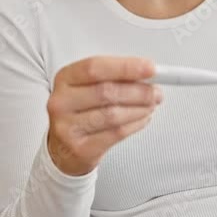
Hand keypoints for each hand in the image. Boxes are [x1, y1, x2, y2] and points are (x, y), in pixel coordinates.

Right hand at [46, 56, 163, 176]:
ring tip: (150, 105)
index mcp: (65, 79)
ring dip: (140, 109)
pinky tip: (142, 118)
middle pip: (106, 92)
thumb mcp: (87, 87)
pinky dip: (135, 124)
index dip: (125, 67)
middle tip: (155, 91)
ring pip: (113, 114)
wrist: (61, 149)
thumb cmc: (79, 111)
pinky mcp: (81, 148)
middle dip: (138, 91)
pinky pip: (116, 133)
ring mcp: (68, 127)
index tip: (149, 68)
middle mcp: (62, 102)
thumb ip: (114, 77)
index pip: (95, 68)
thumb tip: (146, 73)